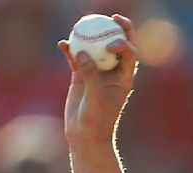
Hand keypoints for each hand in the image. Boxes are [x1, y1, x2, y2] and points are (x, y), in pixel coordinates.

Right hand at [57, 14, 138, 146]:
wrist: (85, 134)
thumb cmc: (97, 119)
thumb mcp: (95, 97)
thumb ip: (90, 75)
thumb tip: (81, 53)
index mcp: (124, 78)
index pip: (130, 54)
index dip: (125, 43)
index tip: (111, 43)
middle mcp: (112, 72)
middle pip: (117, 45)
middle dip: (118, 29)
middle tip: (111, 17)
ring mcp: (96, 73)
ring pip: (94, 48)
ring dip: (90, 36)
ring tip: (82, 24)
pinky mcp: (80, 76)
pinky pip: (75, 58)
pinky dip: (70, 50)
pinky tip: (62, 44)